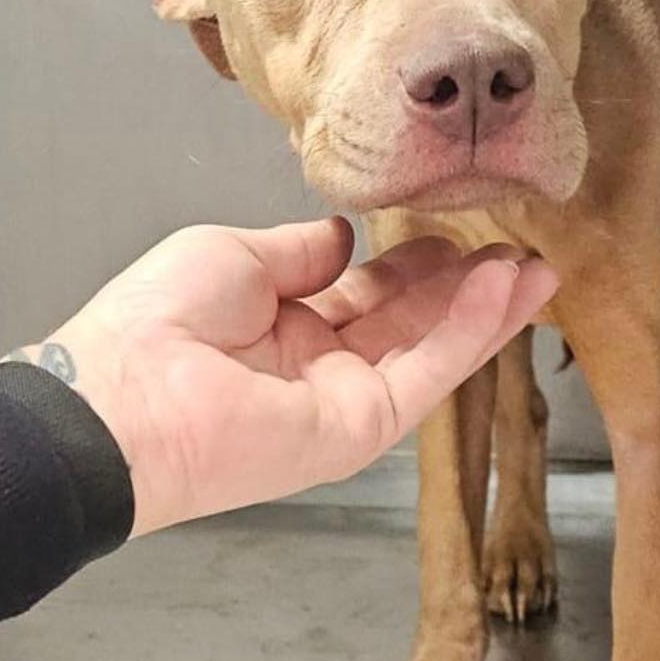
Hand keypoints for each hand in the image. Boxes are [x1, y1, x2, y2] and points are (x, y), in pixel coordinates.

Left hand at [12, 218, 555, 536]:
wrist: (124, 398)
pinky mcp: (360, 429)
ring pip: (431, 349)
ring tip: (535, 267)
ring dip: (485, 308)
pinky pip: (427, 373)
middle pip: (412, 323)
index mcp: (283, 328)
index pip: (369, 294)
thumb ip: (301, 251)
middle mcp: (319, 368)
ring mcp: (344, 402)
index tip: (457, 231)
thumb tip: (344, 236)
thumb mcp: (235, 255)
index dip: (415, 263)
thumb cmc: (154, 324)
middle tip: (518, 247)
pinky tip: (502, 289)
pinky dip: (469, 331)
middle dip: (467, 286)